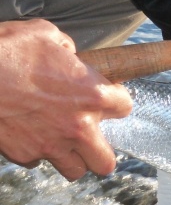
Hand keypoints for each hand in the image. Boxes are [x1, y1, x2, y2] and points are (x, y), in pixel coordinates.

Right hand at [0, 19, 131, 179]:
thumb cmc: (7, 50)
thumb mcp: (44, 34)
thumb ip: (66, 48)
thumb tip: (68, 54)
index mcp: (93, 94)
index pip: (125, 107)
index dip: (115, 101)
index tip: (104, 98)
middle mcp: (78, 126)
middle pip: (106, 161)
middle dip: (100, 151)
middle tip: (89, 136)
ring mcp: (51, 145)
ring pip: (74, 170)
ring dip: (71, 157)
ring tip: (61, 141)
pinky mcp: (24, 154)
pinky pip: (38, 161)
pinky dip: (36, 151)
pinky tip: (28, 134)